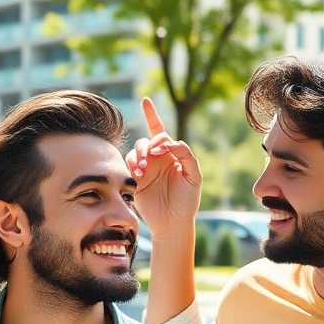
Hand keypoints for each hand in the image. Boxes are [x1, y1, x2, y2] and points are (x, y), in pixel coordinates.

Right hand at [125, 97, 201, 237]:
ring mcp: (146, 168)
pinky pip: (129, 163)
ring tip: (143, 168)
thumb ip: (187, 156)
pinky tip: (139, 173)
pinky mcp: (135, 179)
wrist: (173, 223)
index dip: (152, 115)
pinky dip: (132, 164)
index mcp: (173, 155)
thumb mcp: (194, 178)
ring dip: (139, 154)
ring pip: (137, 150)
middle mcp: (158, 159)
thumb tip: (173, 142)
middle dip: (150, 145)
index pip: (162, 132)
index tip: (145, 100)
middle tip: (153, 157)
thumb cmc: (187, 202)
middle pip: (149, 140)